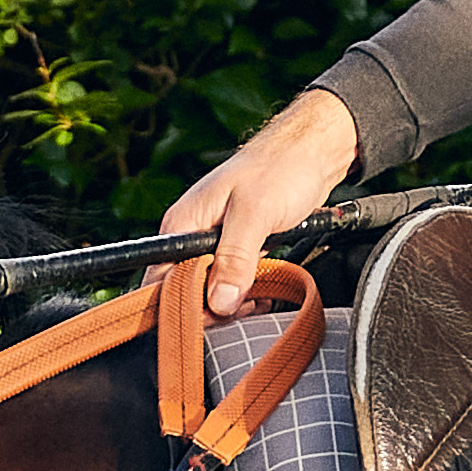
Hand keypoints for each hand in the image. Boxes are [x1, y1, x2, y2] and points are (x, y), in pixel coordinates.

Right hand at [162, 89, 359, 296]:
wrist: (312, 151)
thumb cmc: (280, 167)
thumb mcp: (255, 214)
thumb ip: (234, 257)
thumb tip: (219, 300)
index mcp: (183, 224)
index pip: (159, 279)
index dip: (180, 305)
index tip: (211, 318)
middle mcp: (192, 235)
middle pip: (184, 290)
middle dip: (211, 308)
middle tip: (241, 310)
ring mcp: (214, 241)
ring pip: (210, 289)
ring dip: (232, 302)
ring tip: (257, 301)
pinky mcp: (237, 246)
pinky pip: (232, 280)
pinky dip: (246, 292)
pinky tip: (263, 293)